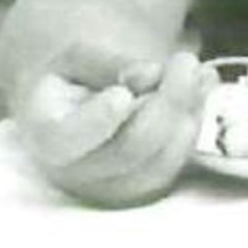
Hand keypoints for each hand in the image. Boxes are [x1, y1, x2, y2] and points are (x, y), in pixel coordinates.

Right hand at [15, 43, 210, 207]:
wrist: (81, 105)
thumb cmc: (75, 80)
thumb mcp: (78, 58)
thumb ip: (108, 63)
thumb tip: (149, 74)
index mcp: (47, 137)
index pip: (67, 140)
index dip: (97, 120)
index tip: (121, 93)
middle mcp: (75, 174)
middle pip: (130, 148)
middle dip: (167, 100)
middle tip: (184, 60)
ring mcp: (111, 189)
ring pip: (163, 160)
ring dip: (189, 110)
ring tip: (194, 71)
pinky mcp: (146, 189)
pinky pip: (180, 163)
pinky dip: (198, 122)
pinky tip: (201, 89)